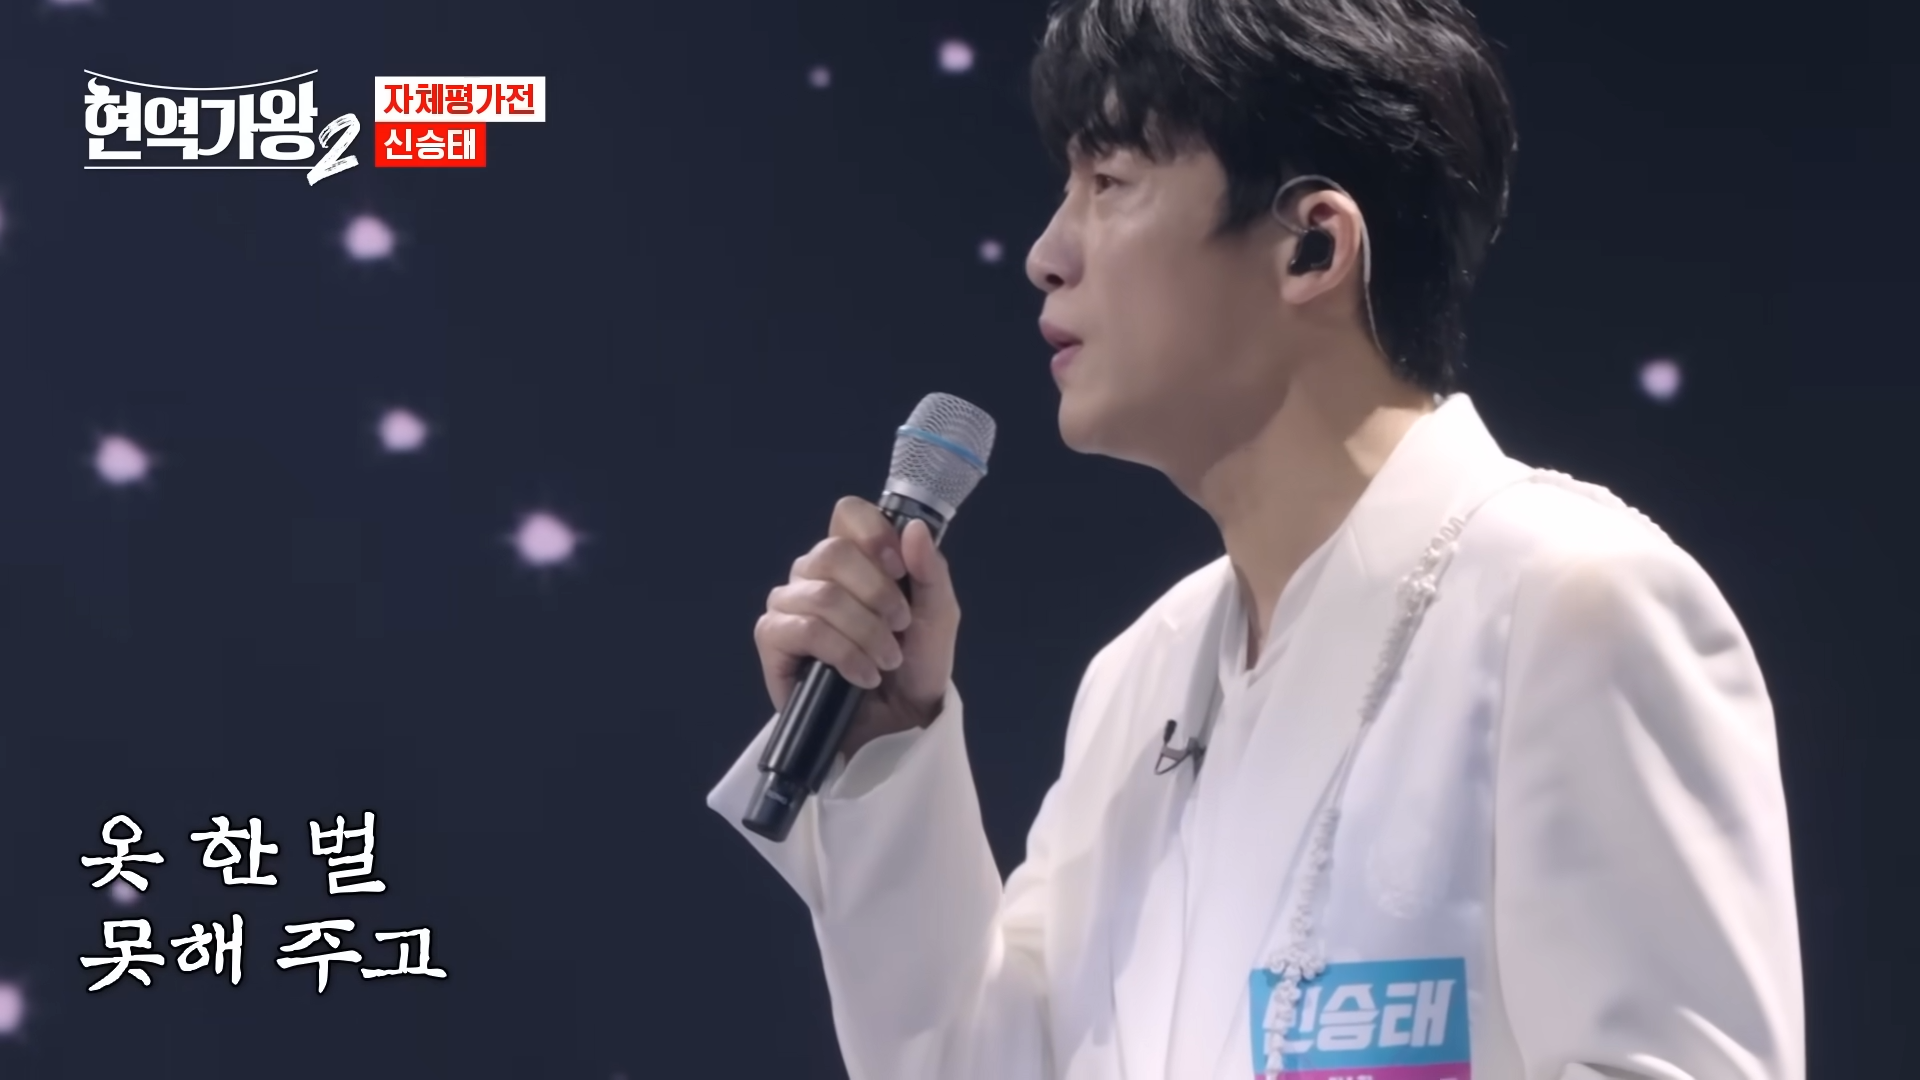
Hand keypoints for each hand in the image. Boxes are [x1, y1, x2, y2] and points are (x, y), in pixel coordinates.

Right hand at [755, 496, 959, 757]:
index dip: (874, 534)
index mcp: (854, 557)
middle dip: (877, 594)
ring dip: (866, 632)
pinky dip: (842, 653)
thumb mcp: (938, 616)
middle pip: (832, 553)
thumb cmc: (916, 665)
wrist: (900, 723)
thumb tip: (915, 528)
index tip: (900, 570)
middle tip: (900, 627)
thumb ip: (931, 571)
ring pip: (822, 595)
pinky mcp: (772, 640)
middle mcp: (814, 574)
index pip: (848, 513)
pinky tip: (861, 675)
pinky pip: (803, 630)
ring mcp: (788, 605)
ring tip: (886, 660)